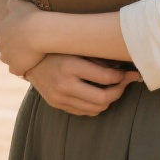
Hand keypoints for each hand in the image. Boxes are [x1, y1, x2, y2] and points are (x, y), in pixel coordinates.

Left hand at [0, 0, 46, 75]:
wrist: (39, 32)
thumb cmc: (31, 16)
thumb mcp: (20, 5)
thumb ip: (13, 4)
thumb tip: (9, 1)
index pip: (3, 37)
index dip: (13, 37)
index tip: (22, 37)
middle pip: (5, 50)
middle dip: (14, 49)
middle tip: (27, 48)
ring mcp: (7, 58)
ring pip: (11, 61)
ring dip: (19, 60)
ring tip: (31, 57)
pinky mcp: (16, 68)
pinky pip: (19, 71)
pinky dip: (24, 69)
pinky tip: (32, 64)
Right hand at [24, 55, 141, 115]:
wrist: (29, 59)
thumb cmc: (58, 48)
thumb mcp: (77, 47)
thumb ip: (98, 59)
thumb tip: (122, 68)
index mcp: (71, 66)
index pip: (106, 78)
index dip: (122, 77)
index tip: (129, 73)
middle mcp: (64, 85)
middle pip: (103, 98)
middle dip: (119, 91)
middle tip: (125, 82)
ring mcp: (60, 98)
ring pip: (96, 108)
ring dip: (109, 99)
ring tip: (114, 88)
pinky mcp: (57, 104)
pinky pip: (84, 112)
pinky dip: (96, 105)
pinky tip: (99, 94)